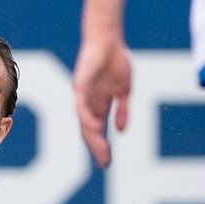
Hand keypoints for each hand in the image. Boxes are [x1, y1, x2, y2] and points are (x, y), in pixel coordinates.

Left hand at [73, 37, 131, 167]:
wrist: (108, 40)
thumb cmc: (115, 61)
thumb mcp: (124, 90)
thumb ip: (122, 110)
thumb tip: (121, 131)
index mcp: (98, 106)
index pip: (98, 132)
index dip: (102, 146)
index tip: (108, 162)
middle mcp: (88, 104)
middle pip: (90, 132)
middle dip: (97, 148)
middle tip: (104, 163)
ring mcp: (83, 96)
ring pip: (86, 122)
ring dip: (94, 138)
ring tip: (102, 151)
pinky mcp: (80, 86)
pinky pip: (82, 105)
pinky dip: (88, 118)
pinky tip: (95, 129)